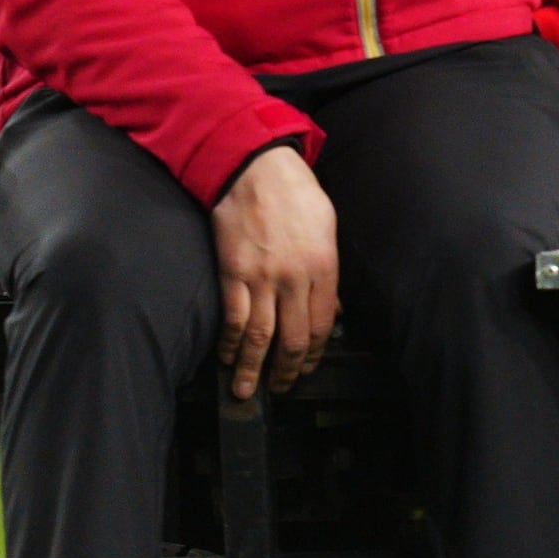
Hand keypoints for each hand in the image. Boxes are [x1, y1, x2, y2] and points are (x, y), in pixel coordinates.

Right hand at [213, 145, 339, 399]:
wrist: (255, 168)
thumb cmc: (296, 194)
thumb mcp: (327, 228)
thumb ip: (328, 271)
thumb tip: (332, 309)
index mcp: (324, 268)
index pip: (321, 325)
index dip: (313, 353)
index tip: (307, 366)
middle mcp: (294, 279)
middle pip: (292, 339)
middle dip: (286, 370)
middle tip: (281, 387)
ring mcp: (261, 278)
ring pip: (259, 337)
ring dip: (252, 368)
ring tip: (247, 389)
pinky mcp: (233, 273)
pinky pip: (232, 318)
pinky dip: (228, 343)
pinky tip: (226, 356)